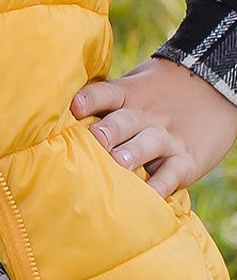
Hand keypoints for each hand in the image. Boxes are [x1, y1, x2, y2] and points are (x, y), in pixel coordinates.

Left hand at [73, 57, 236, 194]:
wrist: (215, 88)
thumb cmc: (158, 91)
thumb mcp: (135, 84)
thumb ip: (107, 97)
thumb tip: (63, 108)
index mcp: (127, 96)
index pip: (105, 94)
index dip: (89, 99)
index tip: (76, 106)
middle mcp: (144, 116)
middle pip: (122, 122)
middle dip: (106, 132)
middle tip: (96, 140)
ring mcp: (166, 138)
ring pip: (147, 145)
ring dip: (132, 154)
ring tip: (121, 162)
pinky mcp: (186, 159)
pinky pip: (172, 174)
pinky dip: (161, 185)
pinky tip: (150, 195)